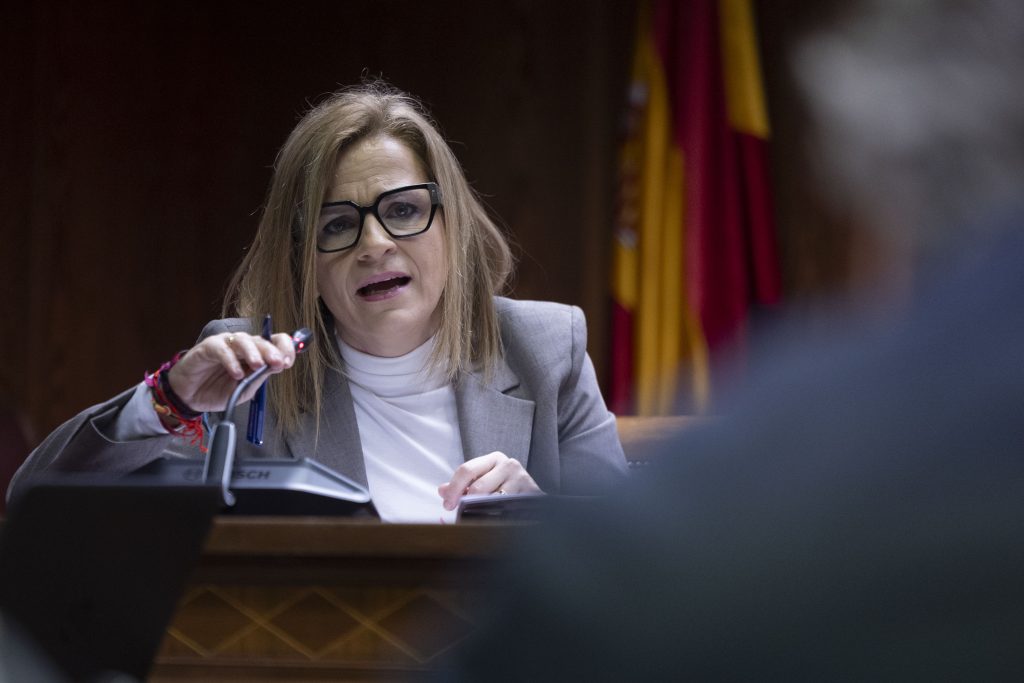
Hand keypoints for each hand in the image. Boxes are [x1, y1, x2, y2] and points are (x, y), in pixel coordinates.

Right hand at [165, 331, 295, 412]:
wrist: (190, 397)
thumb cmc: (218, 391)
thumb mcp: (245, 390)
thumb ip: (260, 377)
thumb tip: (278, 366)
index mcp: (256, 354)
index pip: (275, 342)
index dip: (285, 348)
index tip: (288, 362)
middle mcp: (243, 346)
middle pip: (262, 340)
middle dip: (272, 351)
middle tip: (278, 363)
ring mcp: (226, 344)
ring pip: (243, 340)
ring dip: (253, 352)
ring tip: (257, 366)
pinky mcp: (208, 347)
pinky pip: (222, 349)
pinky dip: (230, 360)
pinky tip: (235, 373)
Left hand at [438, 451, 541, 510]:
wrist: (531, 494)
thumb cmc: (503, 486)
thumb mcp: (483, 479)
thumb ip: (461, 485)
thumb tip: (442, 490)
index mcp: (493, 458)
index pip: (467, 470)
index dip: (454, 488)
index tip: (447, 504)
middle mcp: (508, 465)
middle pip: (478, 487)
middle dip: (465, 502)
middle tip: (458, 513)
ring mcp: (521, 479)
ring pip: (493, 500)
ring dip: (482, 511)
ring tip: (479, 516)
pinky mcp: (532, 493)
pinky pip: (509, 509)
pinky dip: (499, 516)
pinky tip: (495, 519)